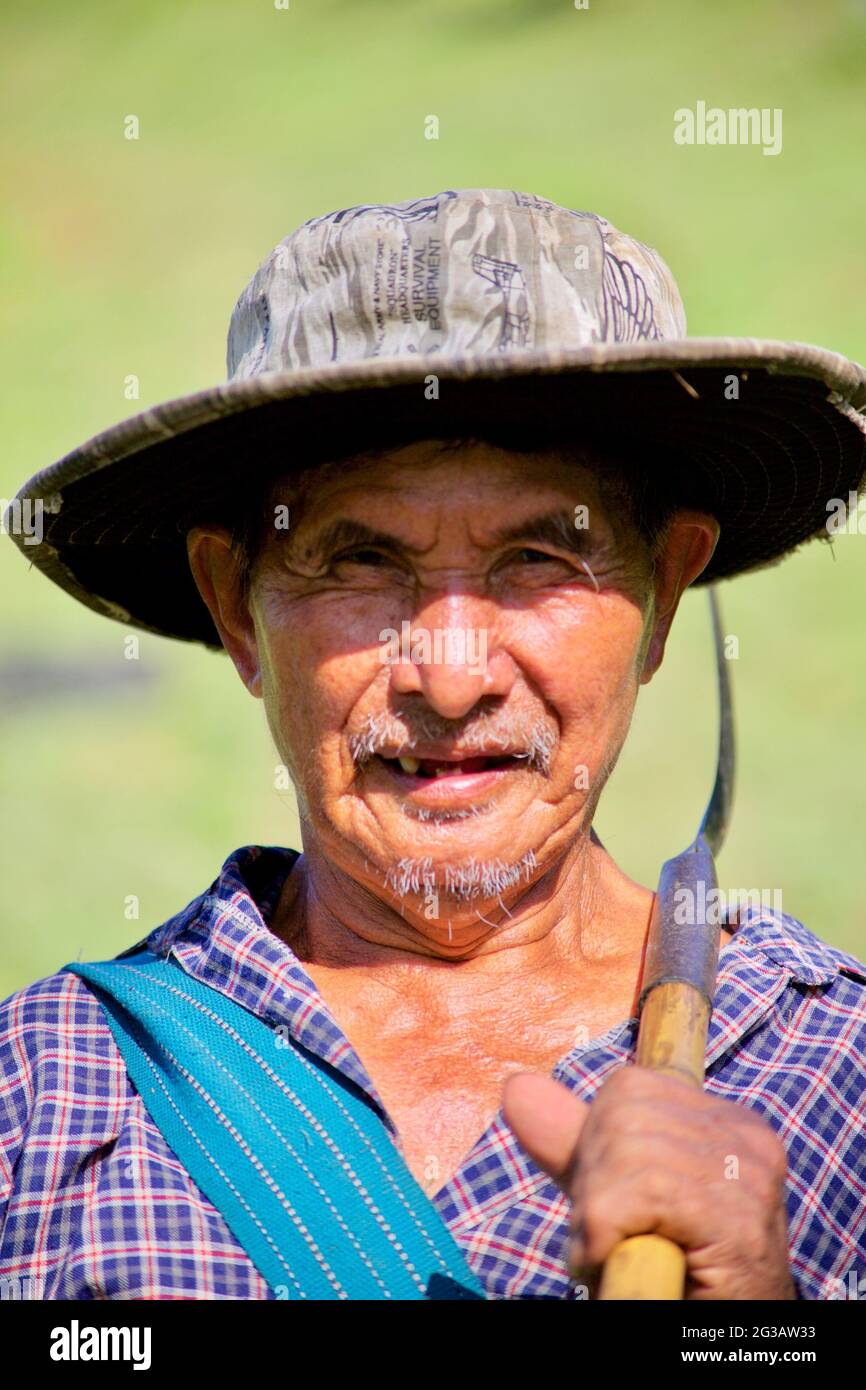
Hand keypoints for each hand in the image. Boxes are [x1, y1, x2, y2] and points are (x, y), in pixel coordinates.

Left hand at [503, 1067, 795, 1299]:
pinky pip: (636, 1195)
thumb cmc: (671, 1272)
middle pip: (621, 1116)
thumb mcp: (615, 1197)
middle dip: (594, 1182)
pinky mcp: (739, 1220)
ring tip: (620, 1257)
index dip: (596, 1147)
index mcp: (724, 1121)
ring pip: (624, 1154)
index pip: (627, 1089)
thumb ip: (573, 1143)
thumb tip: (518, 1086)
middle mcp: (746, 1136)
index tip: (614, 1205)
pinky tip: (622, 1267)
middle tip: (613, 1240)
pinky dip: (606, 1236)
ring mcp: (749, 1176)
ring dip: (597, 1218)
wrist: (719, 1339)